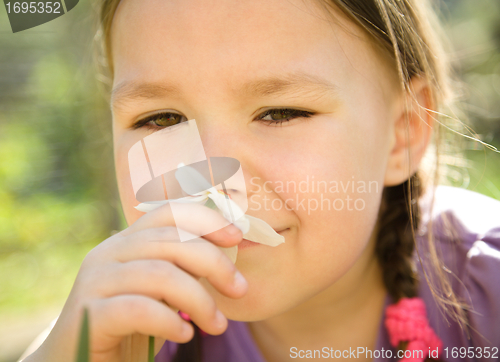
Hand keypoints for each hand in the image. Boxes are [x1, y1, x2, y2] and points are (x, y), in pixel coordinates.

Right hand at [22, 202, 247, 361]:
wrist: (76, 361)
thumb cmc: (127, 326)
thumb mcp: (158, 291)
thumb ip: (180, 269)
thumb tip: (226, 254)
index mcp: (126, 242)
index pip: (169, 213)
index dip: (206, 219)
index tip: (237, 236)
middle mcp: (107, 253)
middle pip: (171, 241)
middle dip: (214, 263)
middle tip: (240, 289)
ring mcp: (95, 282)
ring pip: (160, 274)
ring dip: (199, 300)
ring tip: (218, 325)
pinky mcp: (88, 315)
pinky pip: (137, 308)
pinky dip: (169, 321)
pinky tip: (185, 336)